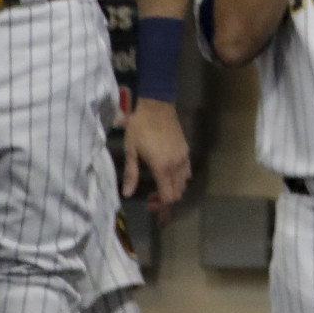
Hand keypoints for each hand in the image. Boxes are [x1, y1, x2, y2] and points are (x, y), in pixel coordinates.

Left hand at [122, 98, 190, 224]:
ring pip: (184, 183)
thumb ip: (131, 174)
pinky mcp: (186, 150)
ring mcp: (184, 157)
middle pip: (178, 192)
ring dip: (173, 189)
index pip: (168, 196)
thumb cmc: (140, 128)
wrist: (157, 107)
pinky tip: (168, 175)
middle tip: (152, 198)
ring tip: (159, 187)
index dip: (160, 205)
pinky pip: (187, 172)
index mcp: (162, 167)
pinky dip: (179, 179)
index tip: (148, 203)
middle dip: (166, 200)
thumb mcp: (131, 151)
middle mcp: (177, 165)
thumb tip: (126, 194)